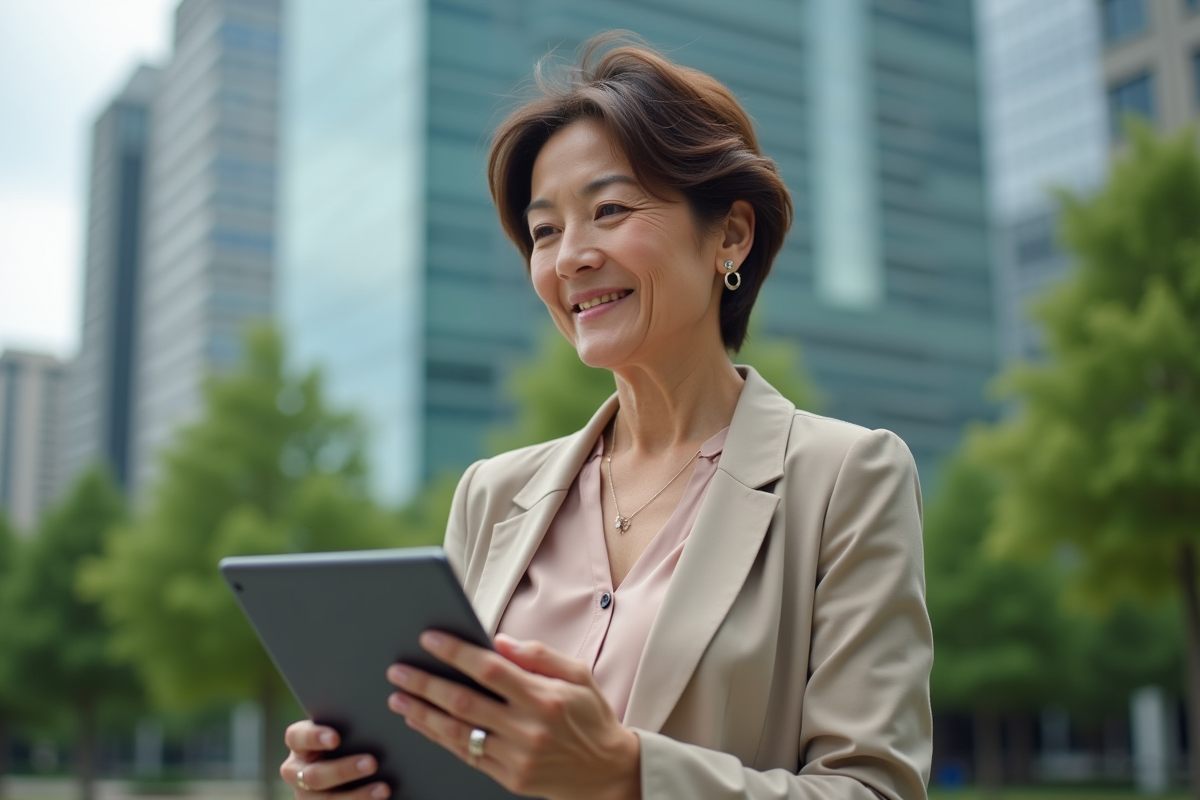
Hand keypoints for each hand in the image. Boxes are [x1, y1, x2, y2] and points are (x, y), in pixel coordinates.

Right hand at [280, 720, 389, 799]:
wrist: (349, 764)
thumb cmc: (349, 736)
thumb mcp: (344, 730)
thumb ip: (351, 723)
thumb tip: (379, 713)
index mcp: (298, 742)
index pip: (297, 737)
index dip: (314, 737)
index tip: (336, 738)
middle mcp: (296, 771)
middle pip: (314, 775)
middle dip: (343, 770)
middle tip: (372, 763)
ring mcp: (305, 795)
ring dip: (356, 796)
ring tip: (383, 789)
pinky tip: (379, 798)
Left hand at [386, 631, 640, 799]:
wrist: (607, 772)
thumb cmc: (591, 717)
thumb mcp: (578, 675)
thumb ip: (540, 655)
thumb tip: (499, 641)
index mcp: (544, 698)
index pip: (490, 670)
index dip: (456, 653)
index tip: (429, 639)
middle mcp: (527, 729)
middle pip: (463, 702)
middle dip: (425, 684)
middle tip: (398, 670)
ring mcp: (516, 757)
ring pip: (457, 733)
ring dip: (422, 714)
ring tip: (398, 698)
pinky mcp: (509, 778)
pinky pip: (465, 756)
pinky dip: (439, 738)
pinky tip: (422, 724)